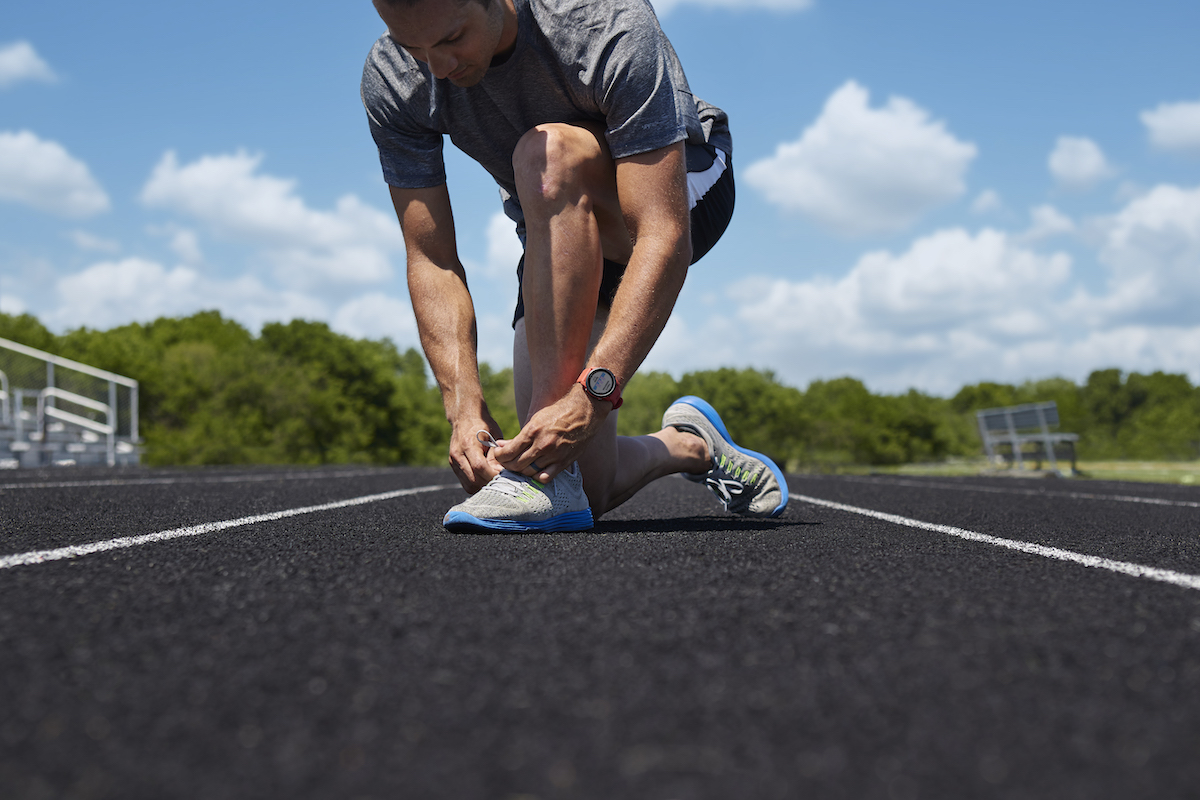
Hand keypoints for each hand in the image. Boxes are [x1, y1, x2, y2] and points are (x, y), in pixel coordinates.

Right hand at [448, 415, 503, 493]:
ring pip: (469, 485)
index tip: (506, 476)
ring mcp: (453, 461)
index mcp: (468, 444)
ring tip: (496, 482)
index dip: (493, 475)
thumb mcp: (494, 435)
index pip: (480, 467)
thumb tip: (505, 473)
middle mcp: (457, 454)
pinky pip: (466, 483)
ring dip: (483, 487)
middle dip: (490, 483)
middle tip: (503, 482)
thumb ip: (497, 455)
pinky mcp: (453, 466)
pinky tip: (487, 480)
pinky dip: (477, 485)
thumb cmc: (483, 425)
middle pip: (474, 480)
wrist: (464, 417)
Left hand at [493, 386, 607, 481]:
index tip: (499, 455)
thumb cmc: (558, 413)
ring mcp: (554, 455)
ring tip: (520, 467)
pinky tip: (535, 471)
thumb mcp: (536, 420)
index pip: (508, 452)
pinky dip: (537, 477)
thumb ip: (519, 436)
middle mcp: (542, 445)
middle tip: (507, 463)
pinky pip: (546, 477)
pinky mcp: (564, 462)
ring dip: (521, 471)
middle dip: (507, 465)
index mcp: (532, 431)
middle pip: (516, 465)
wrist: (584, 412)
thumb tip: (501, 445)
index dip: (500, 456)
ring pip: (529, 472)